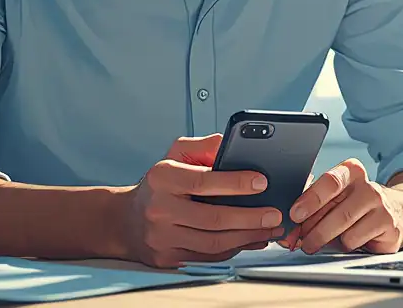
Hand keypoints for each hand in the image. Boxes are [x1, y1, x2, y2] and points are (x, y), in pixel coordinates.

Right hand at [116, 134, 284, 268]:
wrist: (126, 220)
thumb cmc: (159, 184)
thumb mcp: (174, 155)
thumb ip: (203, 147)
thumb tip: (230, 143)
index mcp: (162, 178)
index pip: (203, 181)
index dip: (235, 182)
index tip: (262, 182)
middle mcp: (159, 209)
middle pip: (213, 218)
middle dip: (250, 217)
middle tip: (276, 213)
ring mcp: (162, 238)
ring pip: (214, 243)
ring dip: (248, 237)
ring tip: (271, 228)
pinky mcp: (168, 258)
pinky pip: (209, 257)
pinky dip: (235, 249)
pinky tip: (252, 240)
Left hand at [281, 158, 402, 254]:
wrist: (391, 213)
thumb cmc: (353, 204)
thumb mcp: (334, 196)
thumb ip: (314, 203)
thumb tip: (292, 222)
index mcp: (351, 171)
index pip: (330, 182)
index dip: (310, 199)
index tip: (295, 214)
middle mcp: (369, 186)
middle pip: (337, 212)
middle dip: (314, 230)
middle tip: (300, 240)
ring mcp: (381, 207)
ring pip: (346, 230)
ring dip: (325, 240)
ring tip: (316, 243)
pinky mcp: (388, 227)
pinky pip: (357, 241)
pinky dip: (344, 246)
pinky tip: (344, 241)